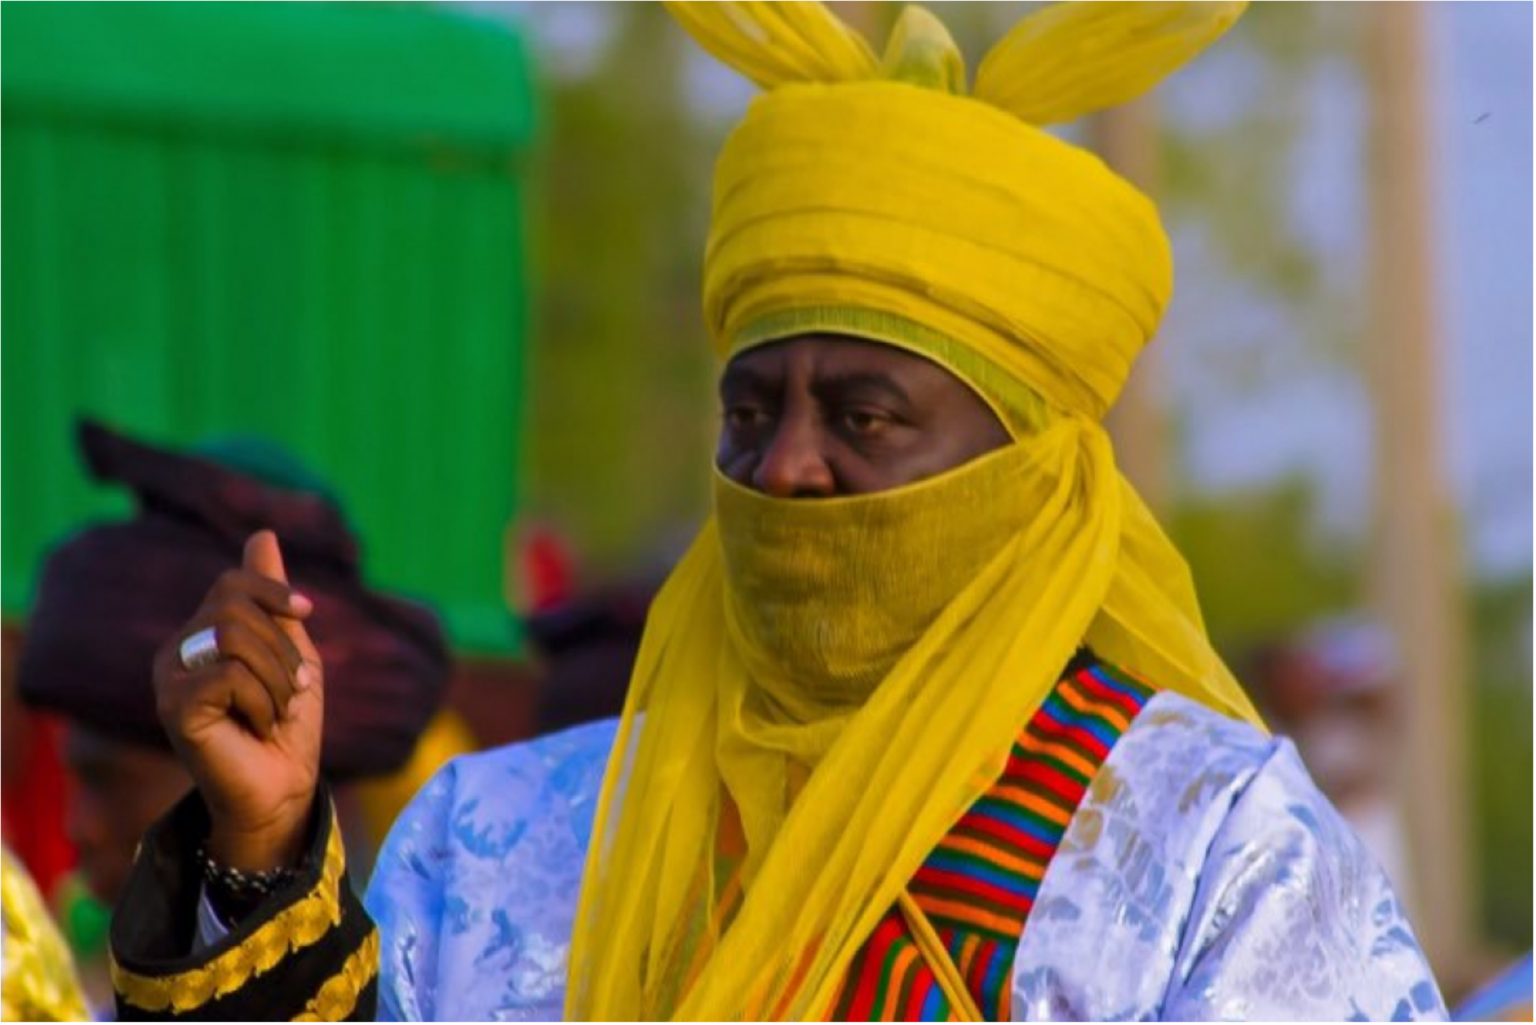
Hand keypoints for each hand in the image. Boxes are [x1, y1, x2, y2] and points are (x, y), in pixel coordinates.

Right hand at [154, 531, 322, 871]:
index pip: (231, 583)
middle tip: (292, 691)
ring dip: (276, 679)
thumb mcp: (291, 650)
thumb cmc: (288, 722)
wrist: (284, 785)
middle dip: (281, 649)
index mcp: (201, 634)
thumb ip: (272, 599)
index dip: (273, 591)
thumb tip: (262, 534)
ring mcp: (168, 680)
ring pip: (233, 638)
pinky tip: (255, 728)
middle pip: (235, 609)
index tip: (305, 611)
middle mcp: (175, 652)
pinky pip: (228, 676)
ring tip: (275, 713)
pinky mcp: (173, 708)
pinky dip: (260, 702)